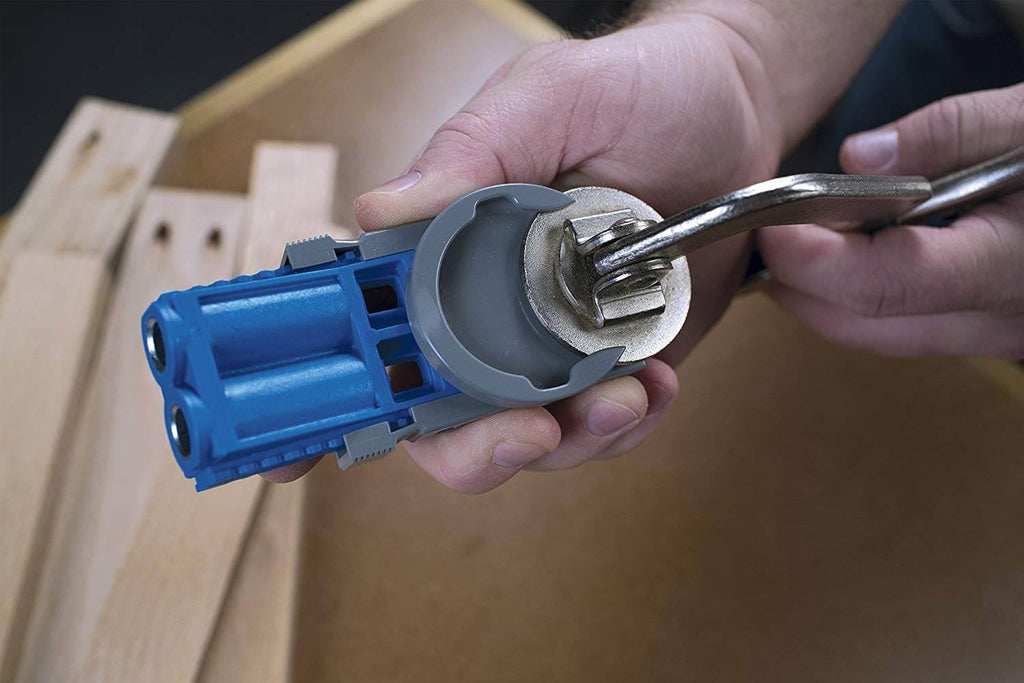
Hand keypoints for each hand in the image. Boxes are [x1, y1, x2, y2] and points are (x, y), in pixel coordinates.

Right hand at [265, 14, 783, 490]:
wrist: (735, 109)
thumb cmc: (635, 86)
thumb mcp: (550, 95)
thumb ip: (474, 149)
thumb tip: (381, 209)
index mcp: (441, 245)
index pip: (369, 325)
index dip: (348, 391)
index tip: (325, 444)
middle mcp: (483, 305)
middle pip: (439, 416)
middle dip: (479, 447)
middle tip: (532, 432)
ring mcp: (547, 341)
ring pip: (526, 437)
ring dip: (572, 441)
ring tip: (625, 393)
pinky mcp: (609, 360)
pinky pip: (601, 426)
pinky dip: (626, 424)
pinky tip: (651, 384)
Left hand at [758, 84, 1023, 357]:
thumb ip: (948, 133)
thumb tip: (857, 159)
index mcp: (1015, 263)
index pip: (891, 285)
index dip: (816, 264)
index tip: (772, 229)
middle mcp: (1004, 318)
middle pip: (870, 327)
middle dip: (802, 289)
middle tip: (765, 239)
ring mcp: (996, 335)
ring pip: (880, 338)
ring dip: (824, 299)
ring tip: (798, 243)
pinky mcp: (987, 333)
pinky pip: (904, 331)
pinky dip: (859, 300)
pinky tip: (844, 257)